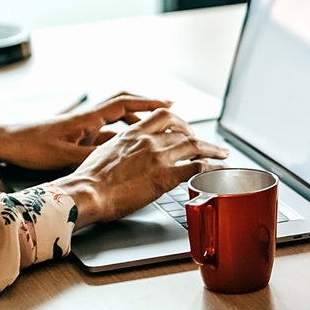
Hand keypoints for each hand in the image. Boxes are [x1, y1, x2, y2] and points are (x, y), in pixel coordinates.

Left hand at [0, 93, 170, 170]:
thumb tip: (119, 162)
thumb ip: (91, 158)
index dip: (149, 103)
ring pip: (115, 121)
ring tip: (154, 130)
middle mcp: (87, 119)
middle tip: (168, 111)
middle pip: (123, 106)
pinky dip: (119, 136)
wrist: (6, 142)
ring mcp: (81, 128)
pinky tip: (125, 146)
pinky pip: (104, 133)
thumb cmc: (31, 146)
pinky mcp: (75, 138)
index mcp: (87, 118)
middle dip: (146, 107)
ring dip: (134, 122)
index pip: (124, 104)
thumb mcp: (64, 156)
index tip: (169, 104)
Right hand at [55, 109, 228, 225]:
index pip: (162, 116)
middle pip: (182, 131)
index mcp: (132, 134)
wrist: (86, 192)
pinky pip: (195, 168)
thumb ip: (120, 150)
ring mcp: (158, 157)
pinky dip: (210, 168)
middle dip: (198, 136)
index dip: (178, 119)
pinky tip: (217, 172)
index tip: (184, 125)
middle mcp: (148, 140)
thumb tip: (124, 157)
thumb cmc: (88, 180)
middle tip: (206, 143)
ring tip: (223, 154)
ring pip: (194, 146)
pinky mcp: (165, 177)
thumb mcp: (103, 154)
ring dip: (212, 149)